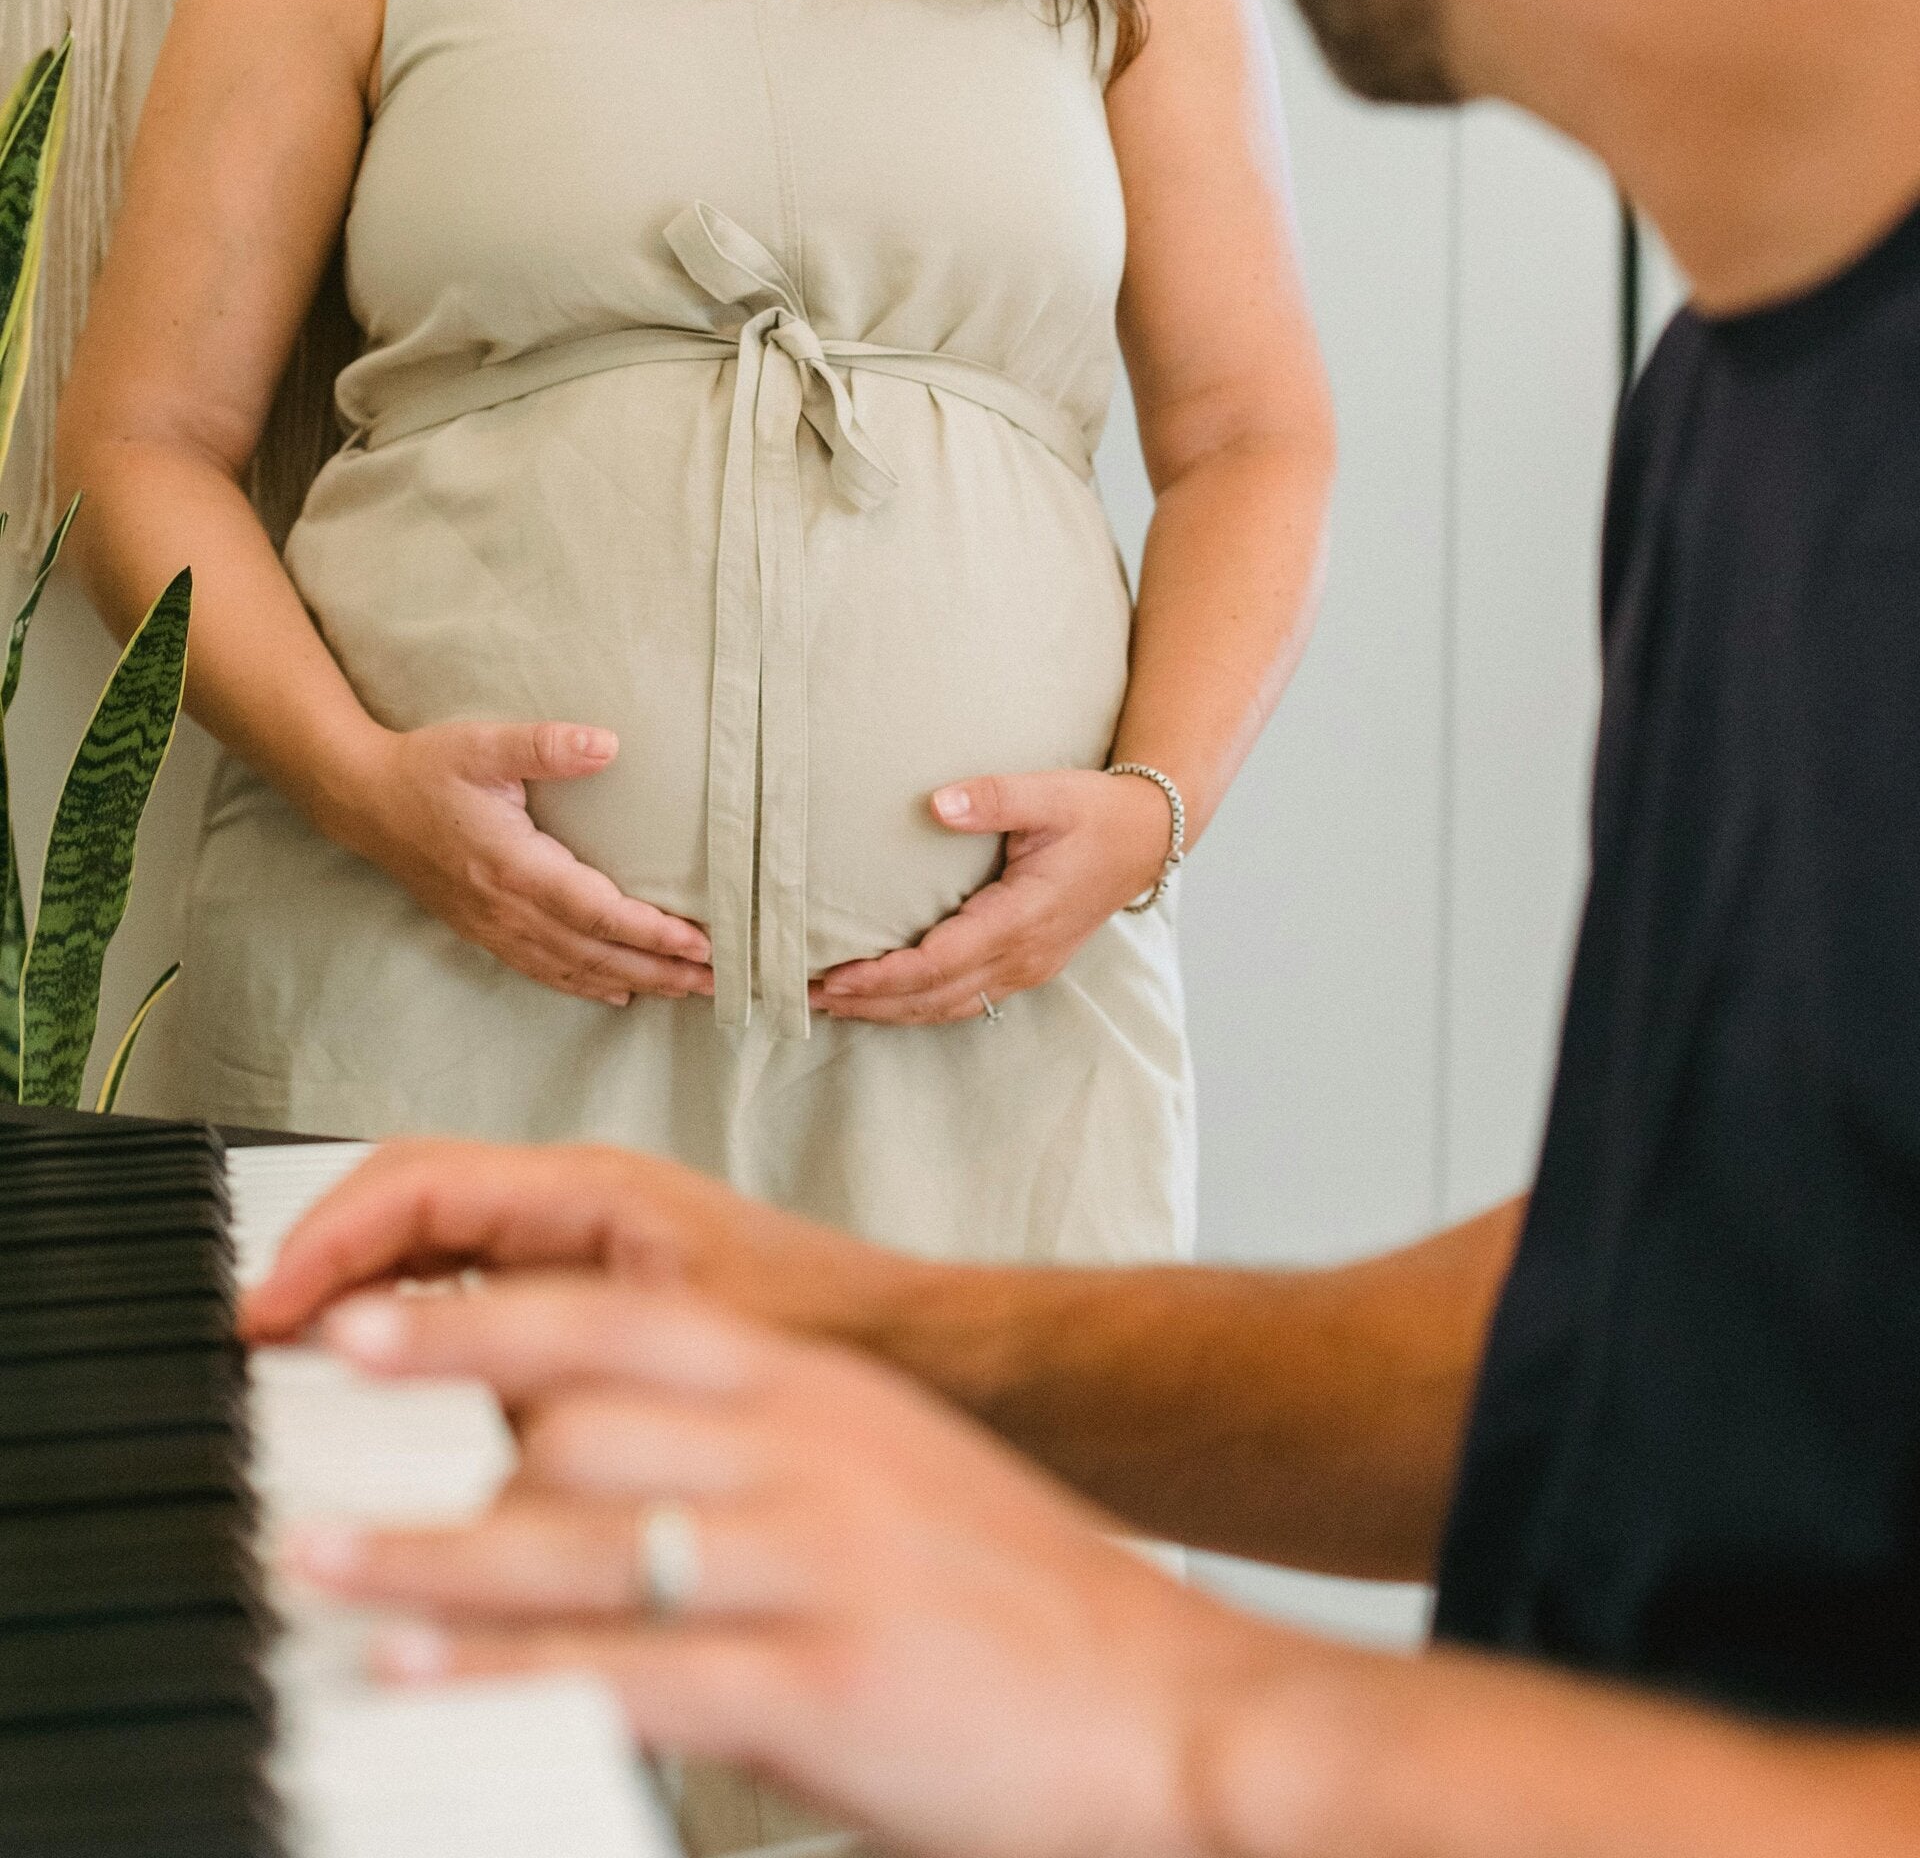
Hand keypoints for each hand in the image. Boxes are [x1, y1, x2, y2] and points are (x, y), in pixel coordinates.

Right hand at [239, 1135, 903, 1348]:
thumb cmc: (824, 1330)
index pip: (416, 1184)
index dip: (326, 1241)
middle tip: (255, 1338)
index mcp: (589, 1189)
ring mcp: (584, 1251)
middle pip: (408, 1206)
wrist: (917, 1359)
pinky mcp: (595, 1304)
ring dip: (359, 1293)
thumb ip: (552, 1352)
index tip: (266, 1309)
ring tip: (296, 1366)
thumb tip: (431, 1384)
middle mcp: (578, 1206)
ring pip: (434, 1251)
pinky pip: (473, 1297)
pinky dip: (410, 1327)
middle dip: (322, 1259)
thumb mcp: (670, 1345)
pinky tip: (385, 1393)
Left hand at [281, 1277, 1281, 1857]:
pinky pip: (628, 1668)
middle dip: (422, 1443)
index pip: (610, 1322)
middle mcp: (805, 1449)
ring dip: (428, 1555)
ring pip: (578, 1534)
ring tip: (322, 1561)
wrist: (1169, 1703)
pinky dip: (508, 1673)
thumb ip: (754, 1454)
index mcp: (813, 1390)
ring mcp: (813, 1561)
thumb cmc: (1019, 1596)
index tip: (358, 1323)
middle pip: (570, 1418)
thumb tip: (595, 1463)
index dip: (470, 1318)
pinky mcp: (821, 1680)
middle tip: (300, 1464)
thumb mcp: (883, 1475)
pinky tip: (428, 1677)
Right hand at [347, 721, 713, 1009]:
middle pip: (596, 953)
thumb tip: (606, 744)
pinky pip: (543, 970)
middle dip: (661, 970)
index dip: (651, 933)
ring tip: (686, 992)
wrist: (363, 801)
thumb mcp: (484, 745)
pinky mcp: (482, 930)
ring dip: (635, 982)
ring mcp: (492, 926)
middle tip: (717, 982)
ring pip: (574, 969)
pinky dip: (585, 985)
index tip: (700, 944)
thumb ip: (546, 745)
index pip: (597, 912)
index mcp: (514, 867)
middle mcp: (506, 909)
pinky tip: (616, 992)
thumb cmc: (426, 768)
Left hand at [812, 768, 1173, 1025]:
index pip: (939, 962)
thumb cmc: (1096, 812)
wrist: (1148, 836)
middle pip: (933, 997)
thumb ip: (994, 798)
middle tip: (804, 996)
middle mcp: (1023, 956)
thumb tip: (938, 803)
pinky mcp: (1028, 965)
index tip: (834, 976)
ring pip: (948, 1007)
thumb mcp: (1049, 794)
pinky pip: (965, 1000)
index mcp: (1022, 918)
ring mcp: (1028, 967)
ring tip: (831, 1005)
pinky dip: (919, 1005)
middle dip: (869, 1003)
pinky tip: (886, 1000)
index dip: (883, 976)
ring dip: (889, 1011)